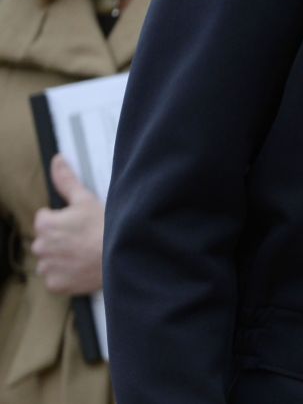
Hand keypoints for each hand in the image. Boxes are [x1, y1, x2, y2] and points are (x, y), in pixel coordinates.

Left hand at [30, 154, 103, 295]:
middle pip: (47, 241)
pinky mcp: (56, 284)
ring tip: (85, 254)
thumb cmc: (105, 227)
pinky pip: (56, 279)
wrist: (121, 257)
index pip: (45, 219)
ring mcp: (48, 267)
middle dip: (60, 240)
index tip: (79, 224)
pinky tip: (82, 268)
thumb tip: (56, 160)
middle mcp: (40, 247)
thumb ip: (66, 180)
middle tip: (84, 239)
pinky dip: (67, 276)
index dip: (63, 220)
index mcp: (45, 225)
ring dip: (62, 258)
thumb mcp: (87, 199)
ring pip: (51, 260)